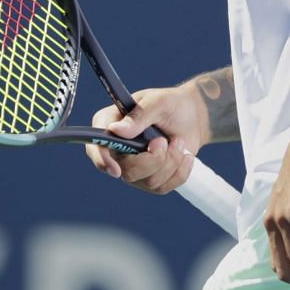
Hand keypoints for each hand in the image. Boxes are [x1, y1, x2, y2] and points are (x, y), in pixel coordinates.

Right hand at [84, 86, 206, 194]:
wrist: (192, 118)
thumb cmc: (171, 105)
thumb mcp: (158, 102)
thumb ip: (138, 115)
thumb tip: (115, 130)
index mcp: (110, 124)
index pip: (96, 146)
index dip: (101, 160)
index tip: (115, 169)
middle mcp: (116, 149)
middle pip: (126, 171)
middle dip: (153, 160)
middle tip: (164, 141)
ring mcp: (132, 167)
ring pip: (148, 181)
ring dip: (171, 162)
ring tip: (178, 142)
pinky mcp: (149, 179)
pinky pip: (163, 187)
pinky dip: (179, 172)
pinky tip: (184, 156)